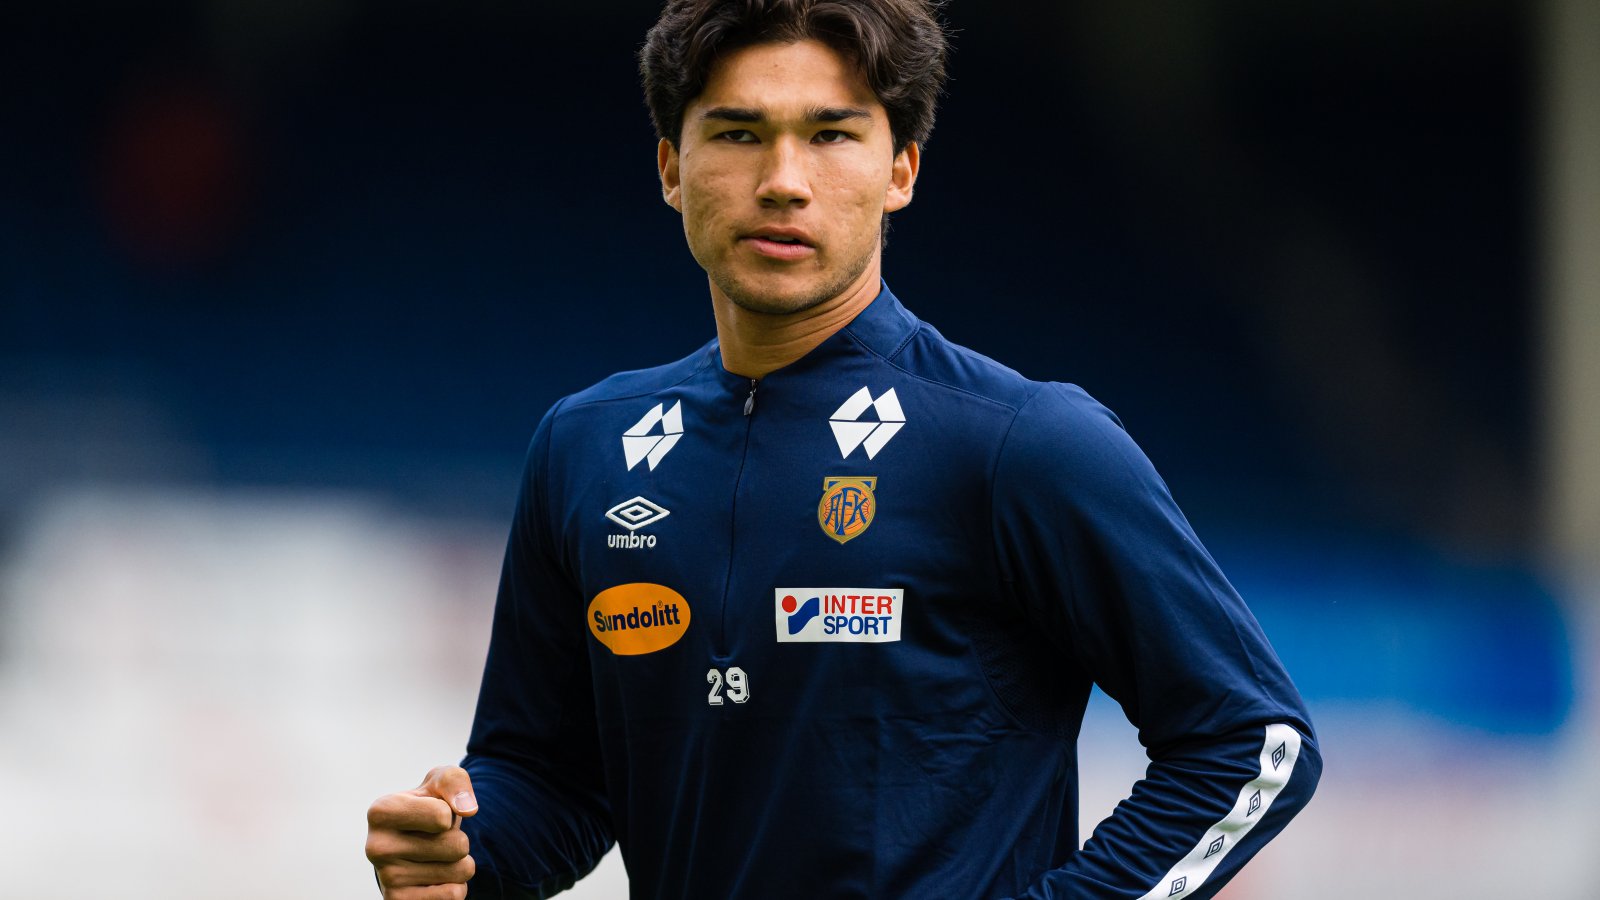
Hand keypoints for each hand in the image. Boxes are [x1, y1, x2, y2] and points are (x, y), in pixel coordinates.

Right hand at [366, 766, 478, 898]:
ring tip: (438, 856)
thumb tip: (467, 809)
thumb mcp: (441, 782)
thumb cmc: (430, 806)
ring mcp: (387, 878)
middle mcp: (376, 847)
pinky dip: (456, 885)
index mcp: (381, 811)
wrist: (412, 843)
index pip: (443, 816)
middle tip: (438, 838)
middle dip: (459, 839)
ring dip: (460, 863)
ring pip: (460, 871)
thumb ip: (456, 782)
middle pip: (457, 845)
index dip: (451, 812)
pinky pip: (454, 895)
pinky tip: (436, 878)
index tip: (435, 812)